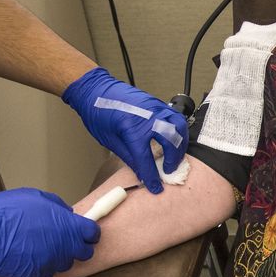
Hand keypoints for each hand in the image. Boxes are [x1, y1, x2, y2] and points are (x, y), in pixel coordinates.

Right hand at [0, 188, 99, 276]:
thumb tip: (66, 214)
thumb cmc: (6, 211)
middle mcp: (64, 247)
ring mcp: (51, 263)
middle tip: (64, 241)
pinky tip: (29, 256)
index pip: (92, 233)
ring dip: (58, 256)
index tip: (84, 232)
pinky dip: (41, 265)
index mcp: (68, 226)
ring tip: (41, 247)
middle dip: (77, 247)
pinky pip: (46, 272)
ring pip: (64, 263)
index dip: (89, 232)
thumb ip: (57, 207)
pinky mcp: (37, 275)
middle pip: (83, 252)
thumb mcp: (36, 198)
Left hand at [62, 67, 188, 193]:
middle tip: (168, 170)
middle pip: (171, 142)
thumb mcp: (110, 141)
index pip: (147, 159)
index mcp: (132, 129)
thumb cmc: (98, 112)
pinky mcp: (157, 104)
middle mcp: (148, 117)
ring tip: (174, 156)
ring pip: (179, 127)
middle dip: (172, 159)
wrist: (95, 89)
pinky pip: (175, 117)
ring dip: (180, 144)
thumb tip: (142, 172)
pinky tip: (174, 139)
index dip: (152, 176)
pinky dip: (178, 131)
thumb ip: (130, 157)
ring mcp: (155, 108)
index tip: (155, 186)